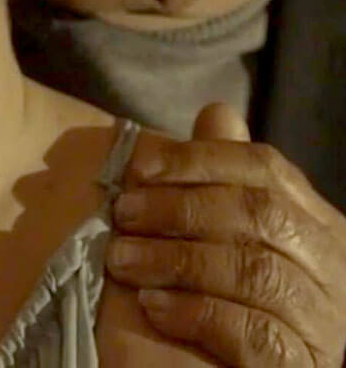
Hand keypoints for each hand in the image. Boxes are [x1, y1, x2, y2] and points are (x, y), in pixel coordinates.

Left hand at [106, 103, 345, 366]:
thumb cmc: (236, 293)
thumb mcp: (231, 229)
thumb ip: (225, 177)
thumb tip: (217, 112)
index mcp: (314, 221)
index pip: (265, 168)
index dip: (199, 160)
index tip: (140, 167)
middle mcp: (331, 266)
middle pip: (259, 215)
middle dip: (180, 208)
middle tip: (123, 213)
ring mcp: (324, 322)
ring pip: (254, 272)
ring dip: (176, 260)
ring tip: (122, 258)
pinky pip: (253, 333)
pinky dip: (196, 314)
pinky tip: (152, 306)